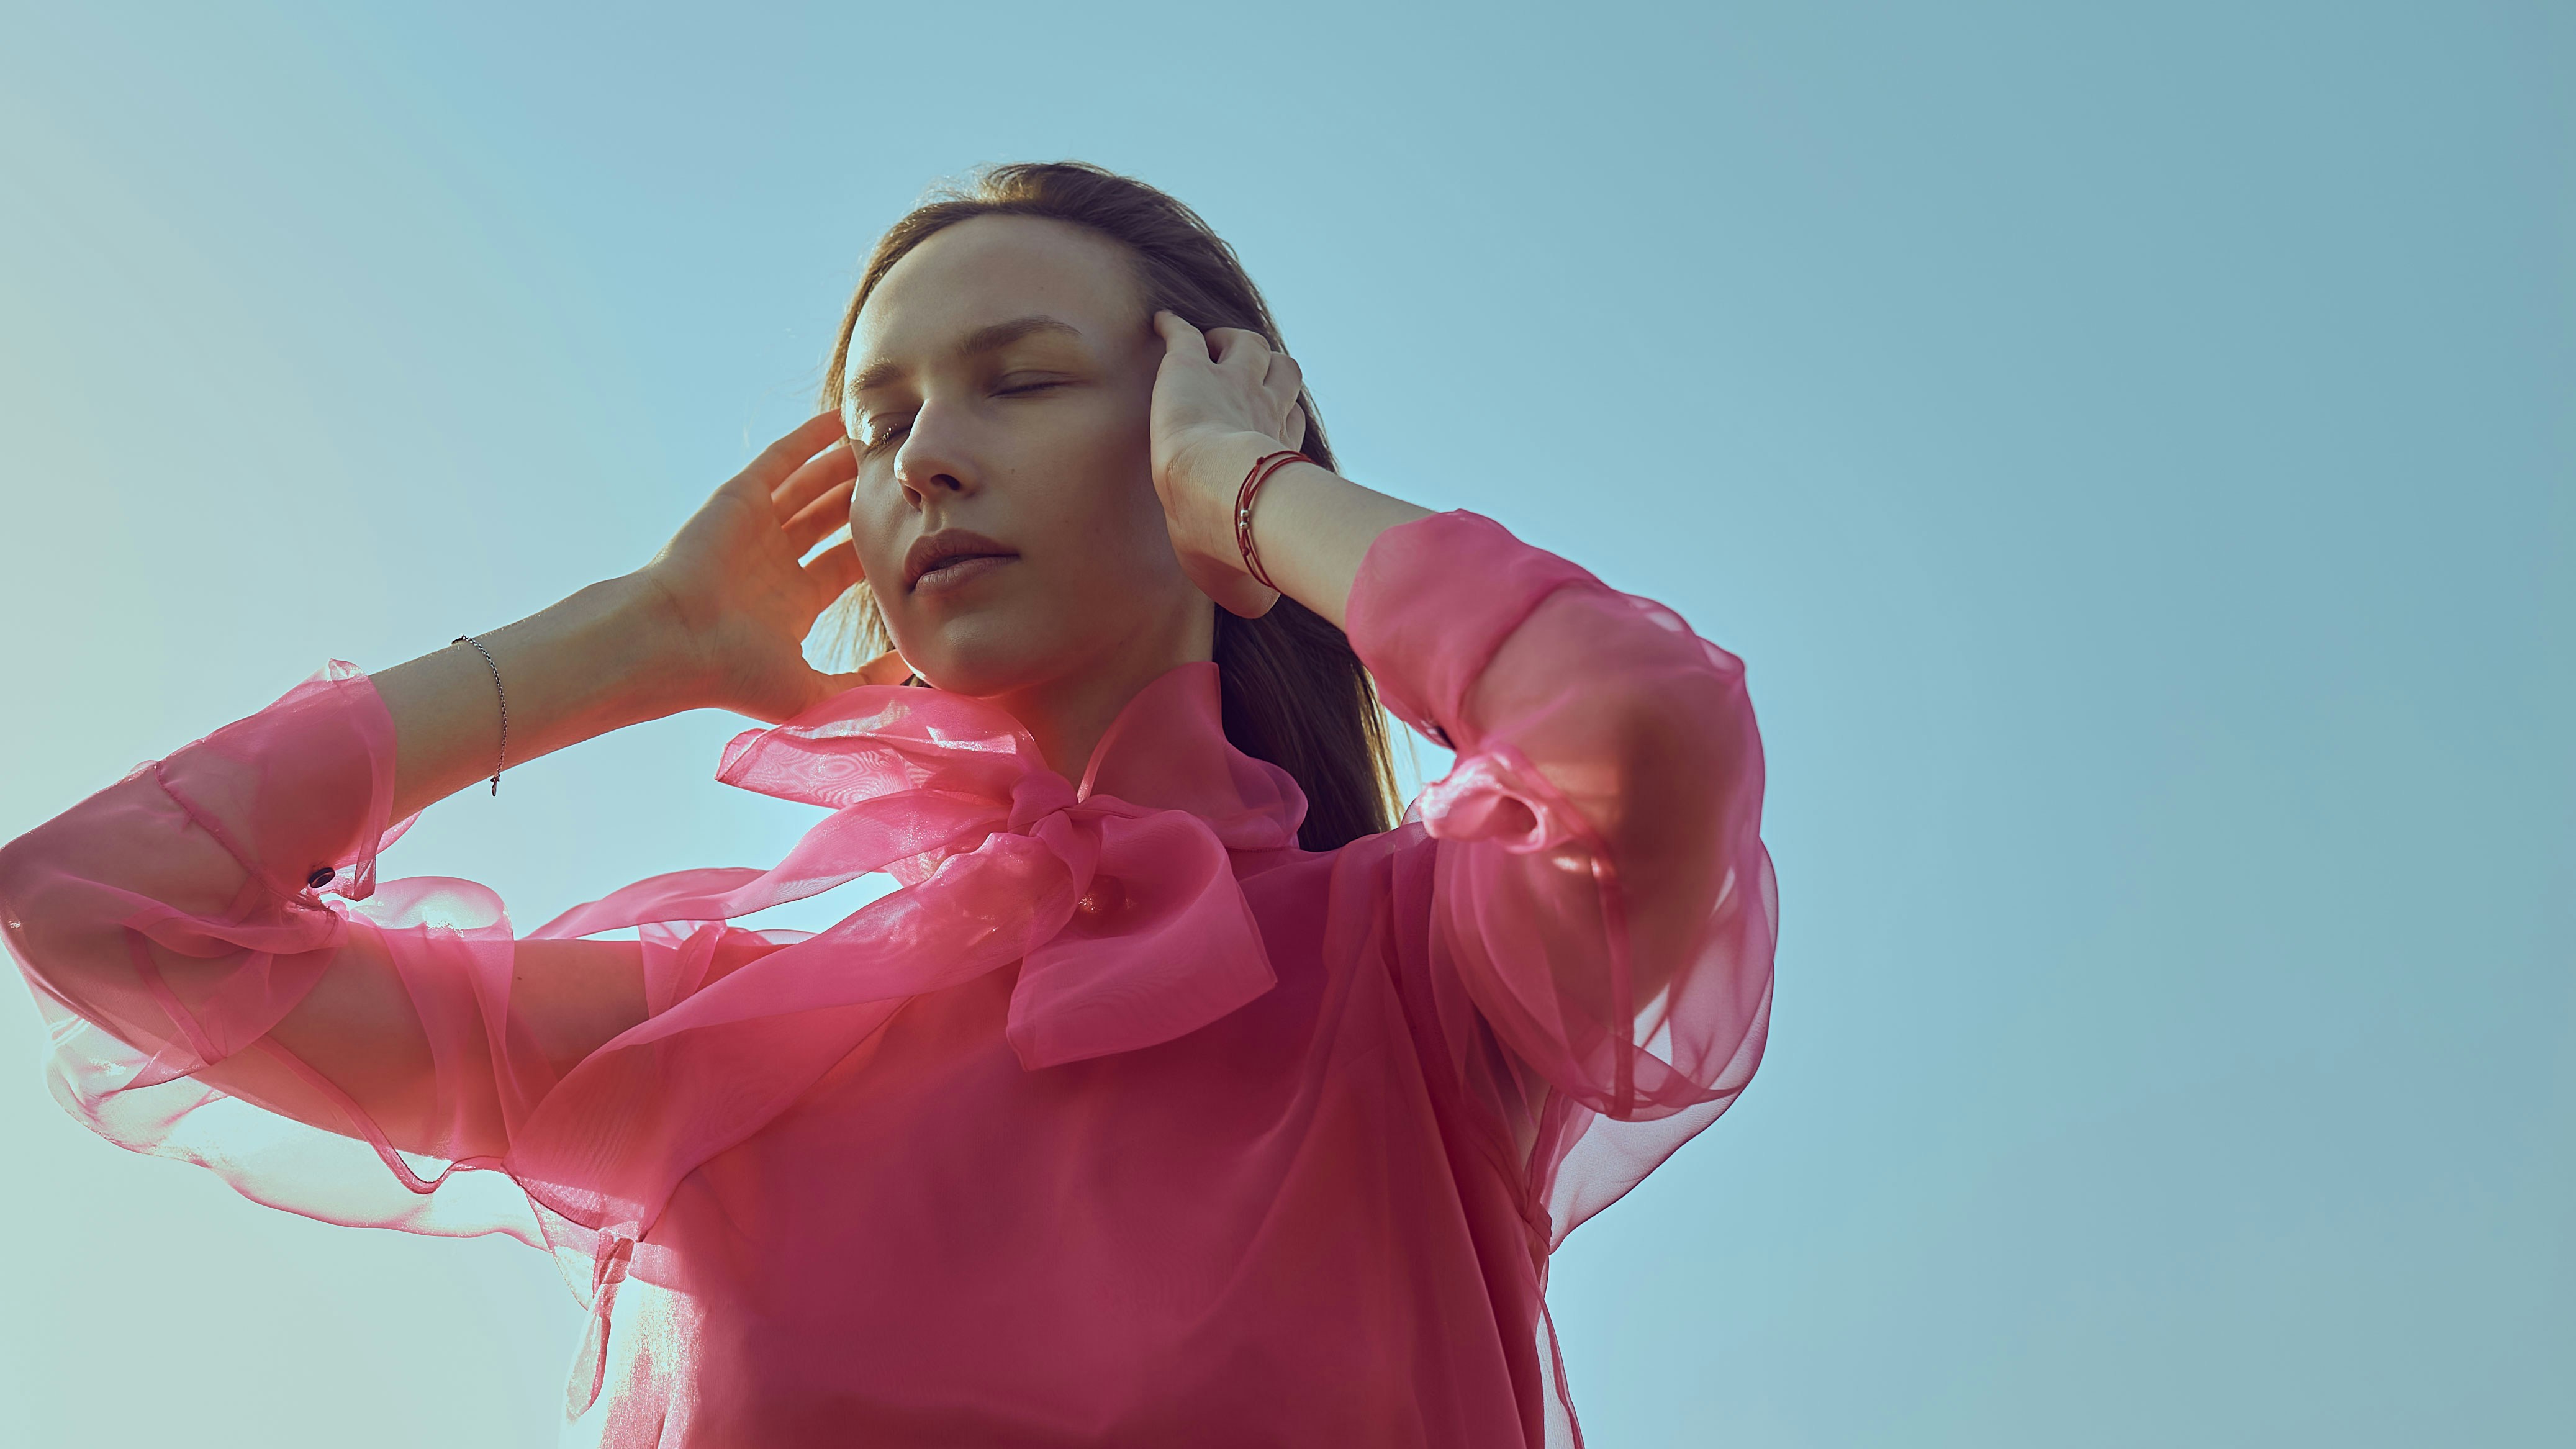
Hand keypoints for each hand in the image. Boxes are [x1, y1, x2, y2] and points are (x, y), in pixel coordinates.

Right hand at [633, 412, 900, 721]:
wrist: (672, 642)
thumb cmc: (733, 674)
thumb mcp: (812, 692)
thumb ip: (861, 682)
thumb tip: (909, 669)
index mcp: (791, 603)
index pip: (844, 566)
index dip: (877, 548)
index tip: (915, 531)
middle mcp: (774, 562)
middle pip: (829, 521)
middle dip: (863, 501)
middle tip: (904, 480)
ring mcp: (754, 527)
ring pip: (809, 487)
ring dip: (842, 467)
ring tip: (882, 445)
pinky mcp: (739, 497)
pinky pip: (780, 460)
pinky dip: (808, 439)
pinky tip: (840, 420)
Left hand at [1149, 312, 1308, 618]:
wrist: (1217, 498)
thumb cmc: (1238, 545)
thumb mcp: (1252, 580)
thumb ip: (1255, 589)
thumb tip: (1260, 606)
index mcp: (1279, 455)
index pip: (1286, 422)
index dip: (1276, 421)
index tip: (1260, 432)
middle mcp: (1263, 411)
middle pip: (1280, 374)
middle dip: (1267, 374)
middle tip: (1241, 382)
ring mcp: (1229, 382)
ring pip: (1248, 344)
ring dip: (1232, 345)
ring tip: (1213, 350)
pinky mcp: (1188, 367)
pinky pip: (1184, 332)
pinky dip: (1172, 325)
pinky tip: (1159, 324)